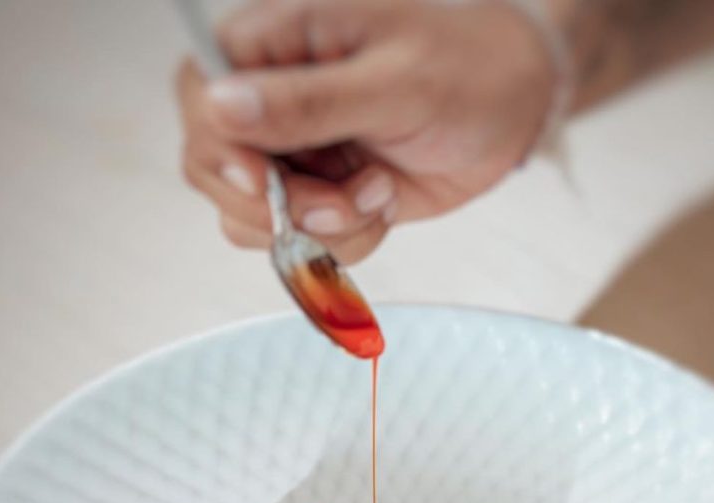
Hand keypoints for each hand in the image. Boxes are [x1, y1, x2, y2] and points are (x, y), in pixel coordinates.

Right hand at [176, 0, 555, 262]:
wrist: (514, 109)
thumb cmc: (465, 68)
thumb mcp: (395, 80)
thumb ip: (309, 99)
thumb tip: (219, 105)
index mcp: (272, 46)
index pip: (200, 99)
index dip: (222, 151)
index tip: (269, 182)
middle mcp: (269, 103)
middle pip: (214, 173)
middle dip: (283, 206)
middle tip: (347, 199)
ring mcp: (292, 156)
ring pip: (254, 222)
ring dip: (322, 229)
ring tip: (378, 191)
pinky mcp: (320, 198)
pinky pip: (302, 245)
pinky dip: (347, 242)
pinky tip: (384, 202)